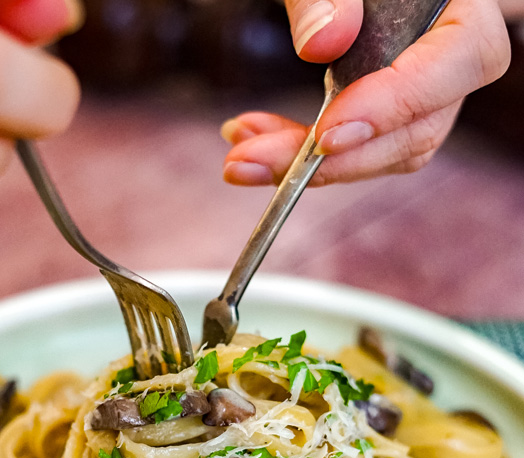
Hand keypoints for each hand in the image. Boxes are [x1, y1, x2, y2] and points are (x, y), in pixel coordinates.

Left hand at [221, 0, 510, 186]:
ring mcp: (424, 89)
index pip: (465, 57)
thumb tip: (324, 42)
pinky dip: (302, 154)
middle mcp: (452, 52)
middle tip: (256, 160)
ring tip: (242, 154)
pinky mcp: (387, 113)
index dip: (398, 103)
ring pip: (386, 151)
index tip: (327, 133)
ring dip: (310, 165)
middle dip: (335, 158)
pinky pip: (357, 149)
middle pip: (420, 126)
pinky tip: (255, 142)